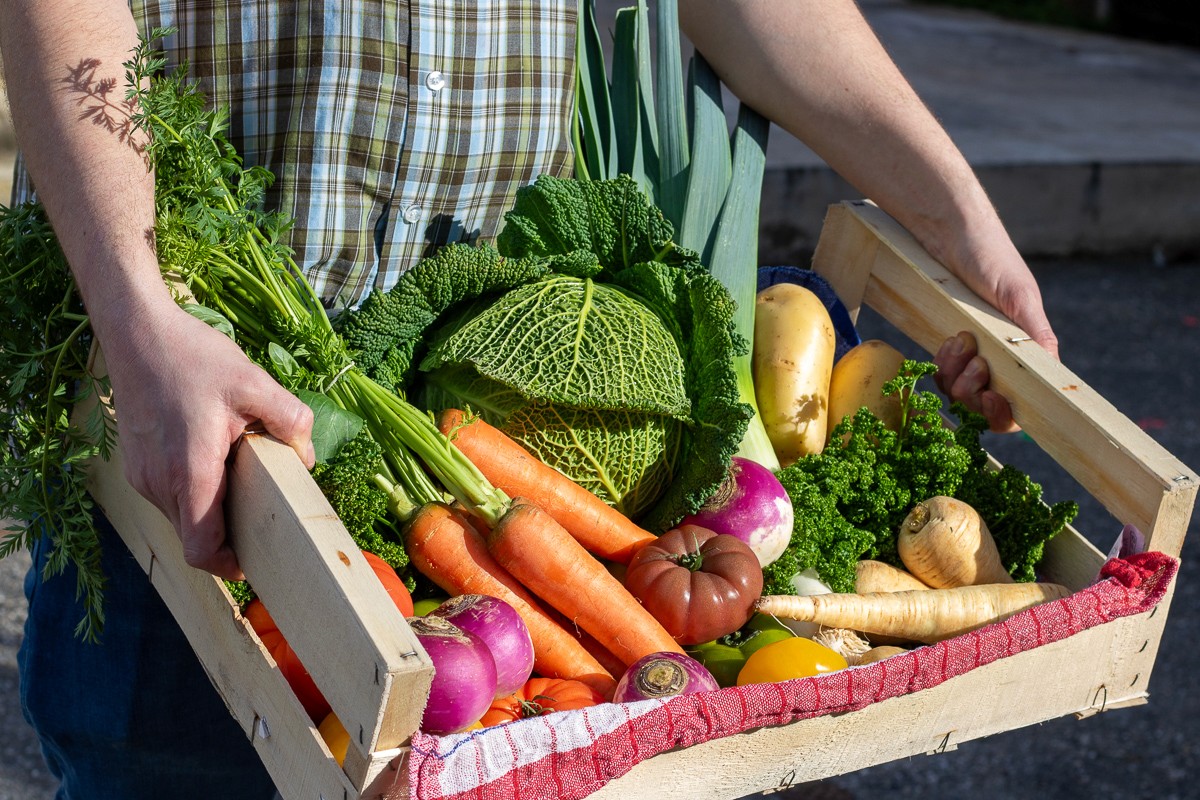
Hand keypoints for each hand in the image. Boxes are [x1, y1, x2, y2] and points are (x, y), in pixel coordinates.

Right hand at [105, 303, 314, 578]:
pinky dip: (196, 490)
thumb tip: (305, 459)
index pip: (202, 549)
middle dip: (231, 531)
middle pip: (195, 535)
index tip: (257, 559)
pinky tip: (217, 456)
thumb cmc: (194, 357)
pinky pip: (171, 495)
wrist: (137, 333)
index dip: (230, 566)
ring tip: (241, 471)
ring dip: (213, 507)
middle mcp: (157, 483)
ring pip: (183, 516)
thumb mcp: (255, 383)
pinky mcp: (136, 466)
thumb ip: (290, 422)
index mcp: (189, 472)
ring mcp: (142, 476)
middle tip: (266, 507)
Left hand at [932, 236, 1058, 434]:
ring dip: (956, 374)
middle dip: (973, 392)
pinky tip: (948, 341)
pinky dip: (942, 364)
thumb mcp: (1019, 296)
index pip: (1017, 407)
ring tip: (961, 341)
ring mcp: (972, 357)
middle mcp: (1000, 362)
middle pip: (982, 407)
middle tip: (974, 362)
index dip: (1003, 414)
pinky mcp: (949, 349)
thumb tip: (1054, 370)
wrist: (952, 236)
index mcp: (1025, 355)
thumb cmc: (993, 260)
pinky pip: (941, 375)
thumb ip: (1035, 333)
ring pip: (958, 393)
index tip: (991, 396)